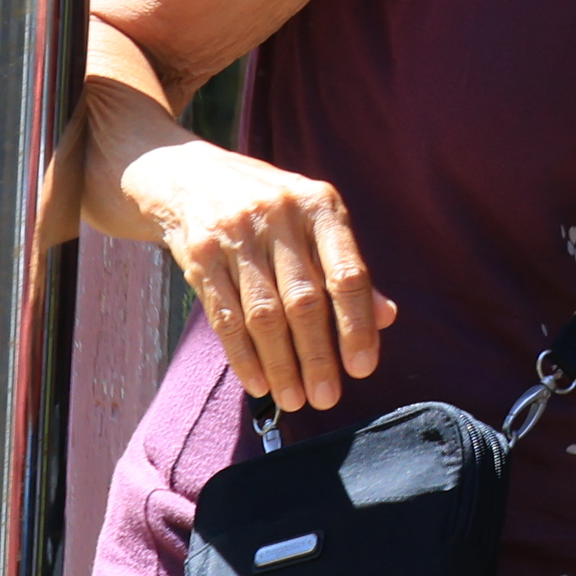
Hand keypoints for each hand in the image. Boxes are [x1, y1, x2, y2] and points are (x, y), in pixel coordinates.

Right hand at [124, 135, 394, 410]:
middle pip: (304, 300)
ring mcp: (236, 236)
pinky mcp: (199, 256)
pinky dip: (244, 356)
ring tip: (295, 399)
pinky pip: (225, 316)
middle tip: (327, 398)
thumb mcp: (313, 219)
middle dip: (317, 355)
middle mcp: (280, 217)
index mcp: (321, 205)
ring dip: (281, 364)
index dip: (357, 324)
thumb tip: (387, 317)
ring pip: (264, 314)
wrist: (188, 176)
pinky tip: (259, 383)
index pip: (347, 273)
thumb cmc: (269, 206)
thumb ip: (347, 265)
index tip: (363, 368)